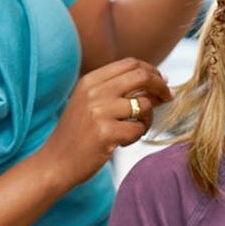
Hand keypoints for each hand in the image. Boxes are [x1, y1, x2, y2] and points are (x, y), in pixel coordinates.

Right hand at [38, 58, 171, 187]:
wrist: (56, 162)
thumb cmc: (78, 134)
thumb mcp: (90, 103)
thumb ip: (118, 90)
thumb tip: (160, 81)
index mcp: (90, 80)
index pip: (130, 63)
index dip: (152, 70)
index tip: (162, 82)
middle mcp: (95, 91)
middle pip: (142, 76)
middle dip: (161, 86)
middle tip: (168, 97)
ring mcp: (100, 111)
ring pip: (145, 104)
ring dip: (149, 118)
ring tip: (137, 128)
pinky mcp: (106, 133)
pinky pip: (139, 129)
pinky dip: (137, 136)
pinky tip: (123, 142)